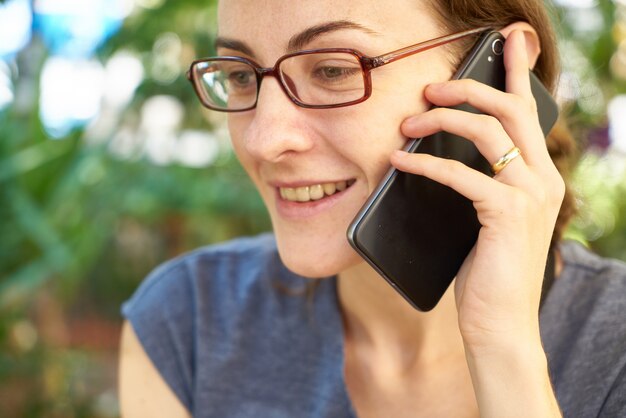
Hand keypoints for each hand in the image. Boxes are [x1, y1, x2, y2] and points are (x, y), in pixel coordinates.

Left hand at [391, 30, 564, 351]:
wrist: (500, 323)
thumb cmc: (488, 271)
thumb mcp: (487, 218)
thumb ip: (481, 184)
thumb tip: (437, 152)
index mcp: (540, 176)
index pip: (529, 112)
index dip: (518, 71)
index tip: (508, 39)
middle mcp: (543, 178)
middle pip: (508, 109)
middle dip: (467, 88)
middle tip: (430, 87)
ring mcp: (529, 194)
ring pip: (487, 131)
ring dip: (442, 119)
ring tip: (408, 123)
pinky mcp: (506, 213)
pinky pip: (460, 173)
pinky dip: (425, 163)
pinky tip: (400, 162)